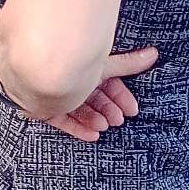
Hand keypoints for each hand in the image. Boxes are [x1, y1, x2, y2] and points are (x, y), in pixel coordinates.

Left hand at [43, 48, 157, 141]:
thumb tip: (154, 54)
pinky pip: (64, 122)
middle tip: (117, 119)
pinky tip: (92, 135)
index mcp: (85, 69)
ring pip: (80, 111)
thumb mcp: (102, 65)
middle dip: (108, 110)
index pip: (107, 85)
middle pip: (94, 100)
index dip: (120, 97)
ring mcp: (58, 96)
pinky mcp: (45, 110)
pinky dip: (79, 128)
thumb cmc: (69, 63)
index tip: (132, 110)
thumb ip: (127, 64)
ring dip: (94, 119)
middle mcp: (72, 82)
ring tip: (103, 124)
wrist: (34, 72)